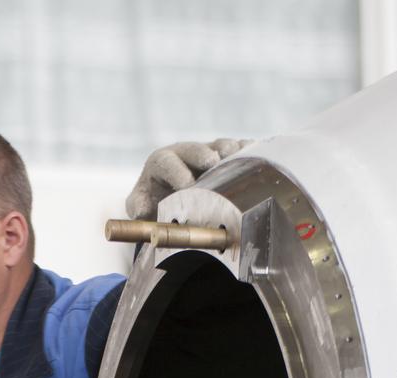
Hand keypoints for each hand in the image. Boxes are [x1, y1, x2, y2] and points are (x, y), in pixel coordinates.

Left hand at [125, 137, 250, 219]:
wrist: (171, 202)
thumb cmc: (154, 203)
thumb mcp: (140, 206)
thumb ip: (137, 207)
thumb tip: (142, 211)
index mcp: (161, 162)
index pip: (166, 162)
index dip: (176, 171)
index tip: (186, 185)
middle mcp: (185, 153)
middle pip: (194, 149)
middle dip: (203, 154)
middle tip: (212, 162)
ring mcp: (208, 153)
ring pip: (219, 146)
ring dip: (228, 150)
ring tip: (236, 154)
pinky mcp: (228, 158)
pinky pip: (240, 150)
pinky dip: (248, 152)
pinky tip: (259, 158)